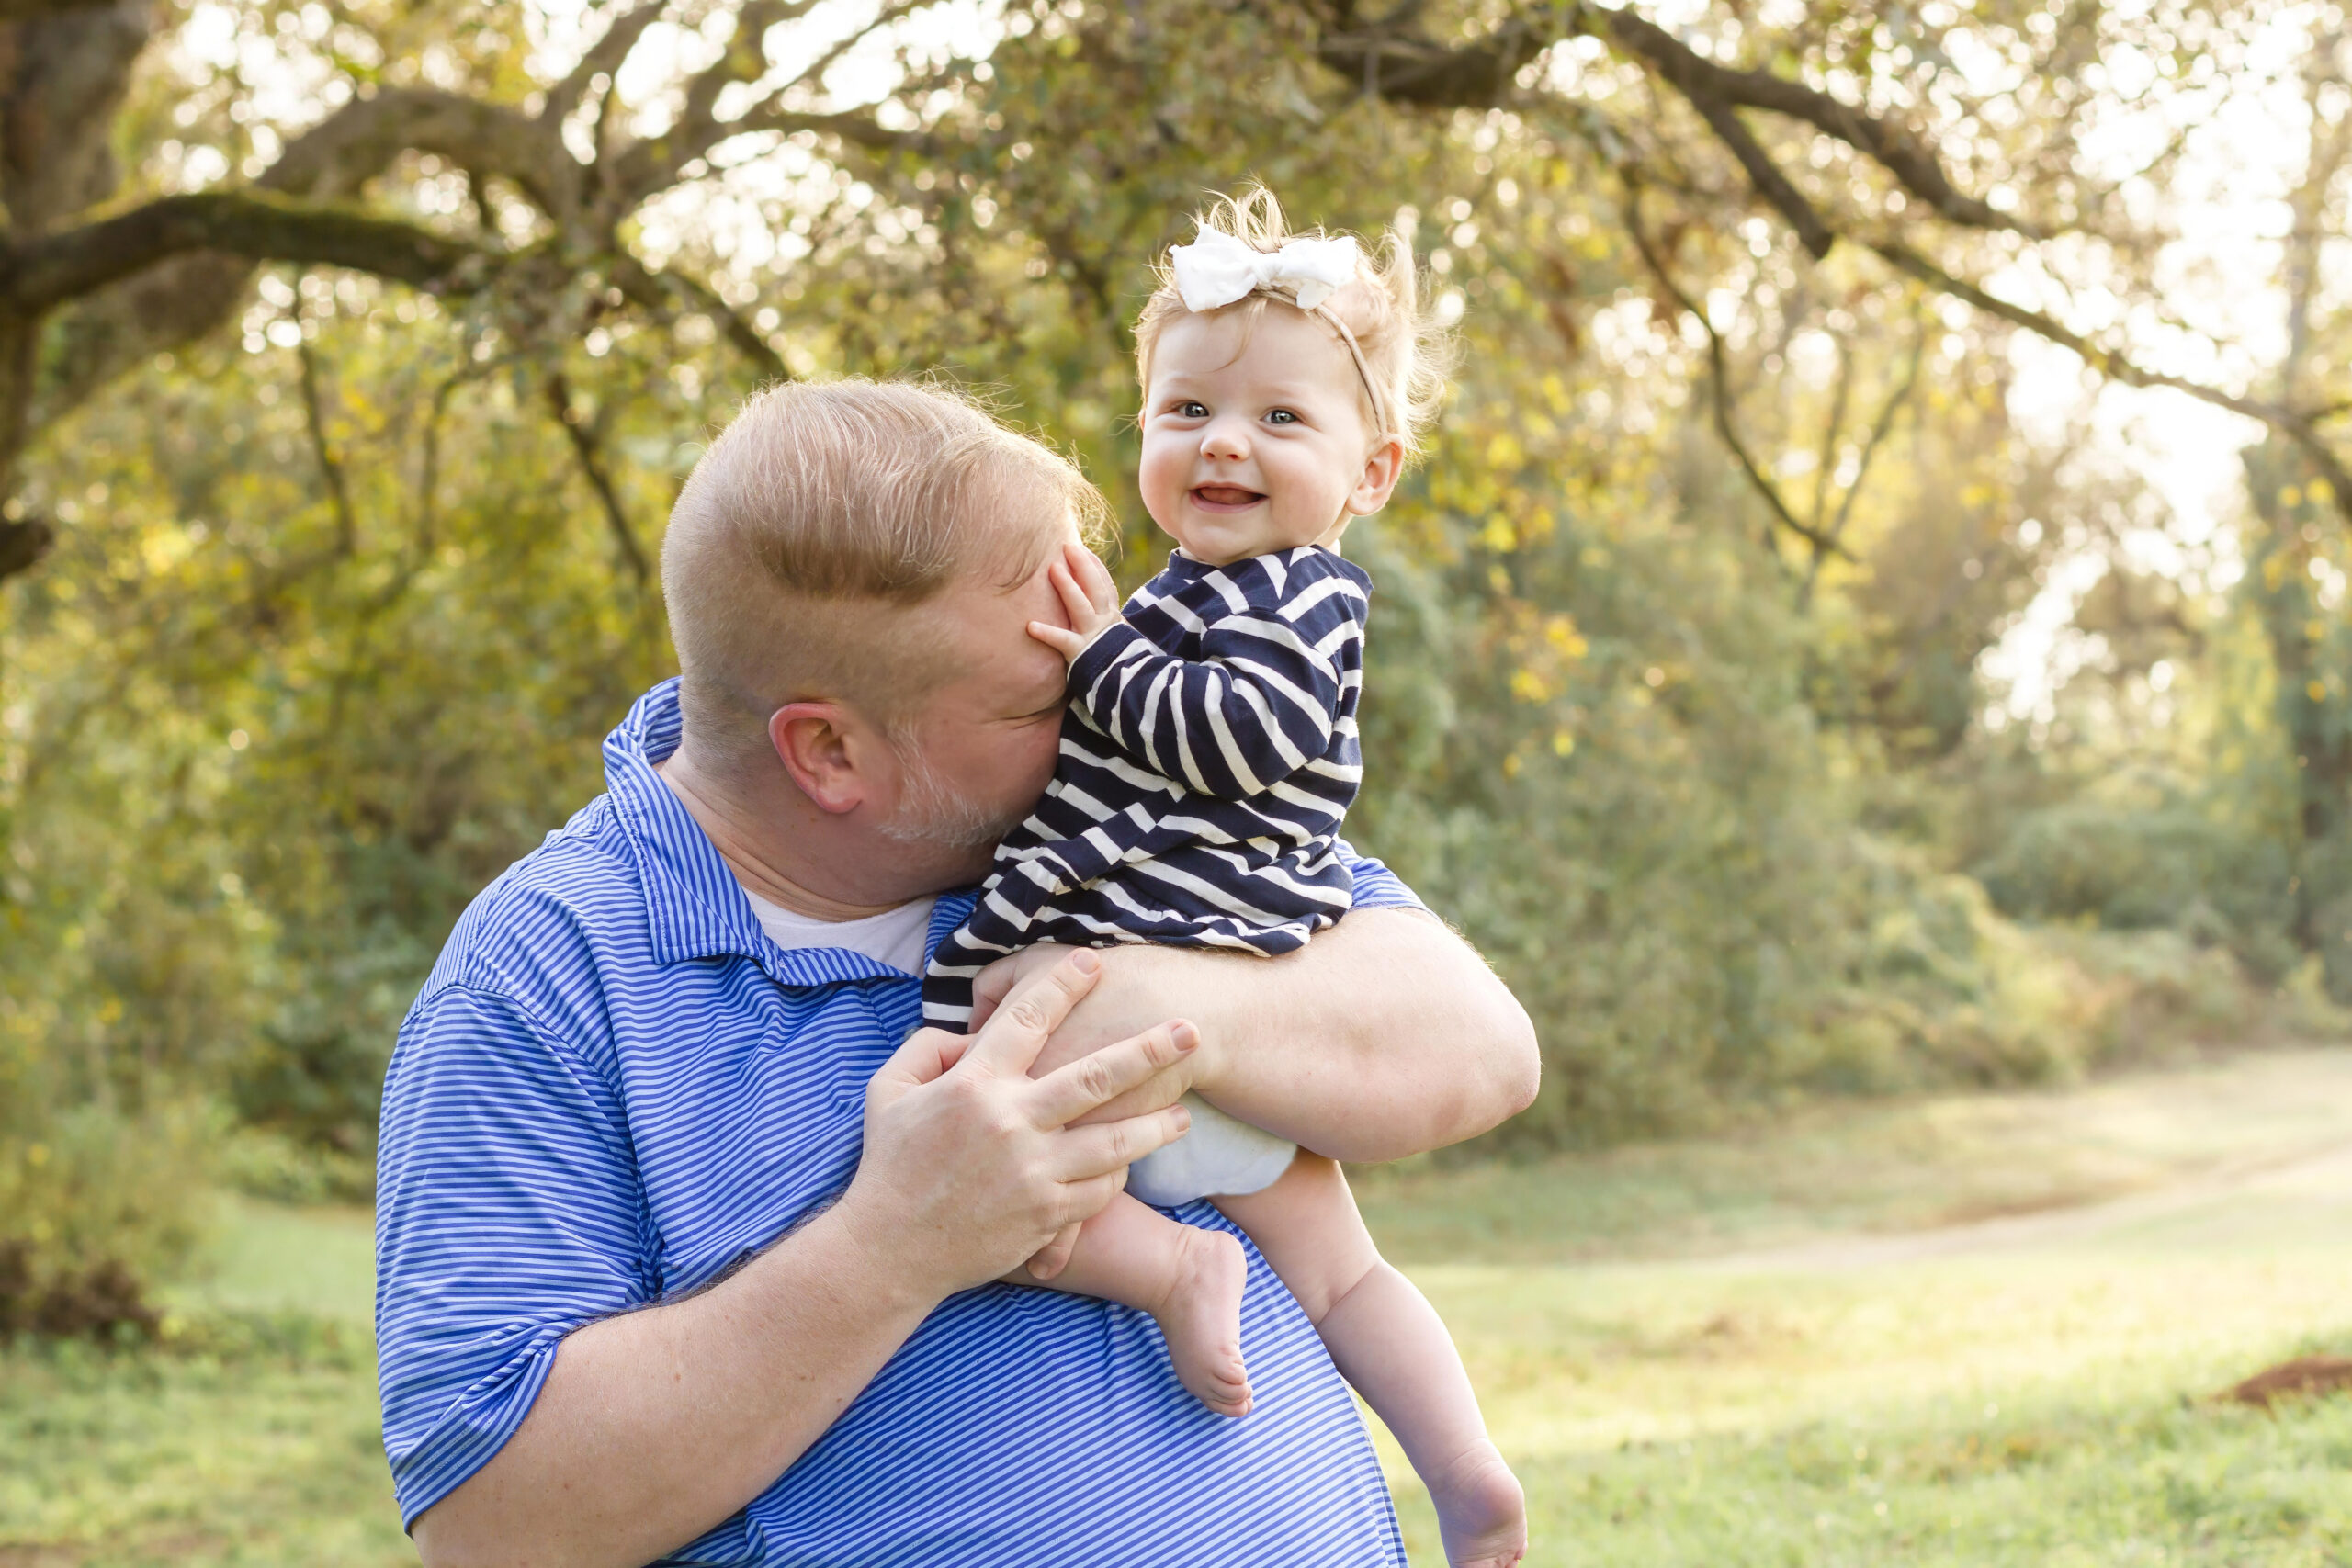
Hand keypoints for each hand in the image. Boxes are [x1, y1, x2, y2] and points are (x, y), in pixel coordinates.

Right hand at [839, 950, 1196, 1296]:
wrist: (891, 1250)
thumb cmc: (890, 1165)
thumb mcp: (890, 1092)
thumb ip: (928, 1049)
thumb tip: (969, 1031)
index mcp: (973, 1085)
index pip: (1027, 1020)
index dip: (1062, 985)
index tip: (1094, 962)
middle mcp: (1011, 1123)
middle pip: (1095, 1077)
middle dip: (1149, 1052)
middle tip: (1191, 1031)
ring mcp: (1033, 1172)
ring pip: (1113, 1143)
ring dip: (1155, 1126)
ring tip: (1183, 1114)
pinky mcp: (1045, 1214)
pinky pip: (1098, 1189)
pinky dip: (1116, 1175)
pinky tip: (1129, 1164)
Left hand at [1026, 541, 1122, 662]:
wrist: (1130, 685)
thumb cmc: (1119, 662)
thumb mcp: (1118, 638)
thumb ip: (1106, 623)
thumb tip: (1095, 610)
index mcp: (1112, 616)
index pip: (1104, 585)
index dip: (1093, 566)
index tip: (1082, 550)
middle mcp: (1104, 621)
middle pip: (1094, 588)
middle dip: (1082, 565)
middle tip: (1068, 546)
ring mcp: (1093, 635)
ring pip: (1081, 606)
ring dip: (1067, 586)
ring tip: (1052, 568)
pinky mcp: (1081, 652)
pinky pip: (1062, 641)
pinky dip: (1046, 633)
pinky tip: (1030, 626)